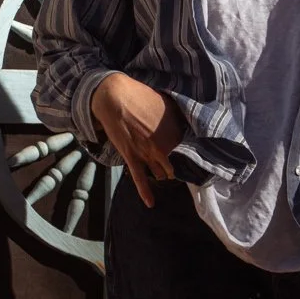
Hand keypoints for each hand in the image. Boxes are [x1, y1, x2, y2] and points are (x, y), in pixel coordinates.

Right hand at [91, 73, 185, 206]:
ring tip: (162, 174)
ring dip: (161, 174)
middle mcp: (164, 146)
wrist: (114, 97)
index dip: (183, 151)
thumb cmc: (140, 95)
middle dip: (173, 165)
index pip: (185, 149)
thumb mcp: (166, 102)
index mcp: (175, 132)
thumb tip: (185, 122)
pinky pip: (140, 179)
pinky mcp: (132, 158)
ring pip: (159, 173)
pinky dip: (145, 192)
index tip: (183, 152)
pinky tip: (151, 203)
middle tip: (172, 164)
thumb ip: (177, 116)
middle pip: (173, 164)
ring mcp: (147, 154)